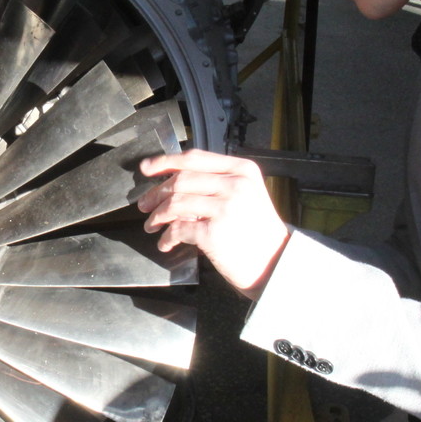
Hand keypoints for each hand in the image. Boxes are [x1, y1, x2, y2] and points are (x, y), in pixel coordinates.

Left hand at [137, 149, 289, 299]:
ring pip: (175, 203)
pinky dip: (167, 237)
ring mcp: (225, 208)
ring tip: (152, 225)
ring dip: (157, 215)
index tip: (147, 168)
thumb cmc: (257, 232)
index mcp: (242, 170)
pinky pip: (178, 229)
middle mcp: (235, 185)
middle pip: (181, 179)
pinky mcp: (214, 232)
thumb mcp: (246, 195)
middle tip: (144, 204)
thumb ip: (217, 182)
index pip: (195, 158)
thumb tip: (172, 181)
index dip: (166, 161)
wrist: (275, 263)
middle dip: (156, 192)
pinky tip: (166, 243)